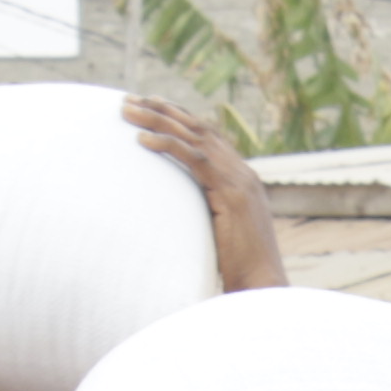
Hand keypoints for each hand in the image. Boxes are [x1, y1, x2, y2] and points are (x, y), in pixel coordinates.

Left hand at [126, 100, 287, 294]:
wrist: (263, 289)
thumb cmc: (239, 273)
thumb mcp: (218, 236)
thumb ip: (203, 215)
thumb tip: (174, 214)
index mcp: (242, 180)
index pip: (208, 137)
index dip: (178, 119)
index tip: (148, 107)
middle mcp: (244, 174)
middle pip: (199, 129)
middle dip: (162, 111)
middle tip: (129, 100)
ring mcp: (241, 181)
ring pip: (195, 137)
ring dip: (158, 120)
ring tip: (127, 110)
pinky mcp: (233, 195)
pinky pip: (195, 160)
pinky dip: (167, 145)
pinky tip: (142, 140)